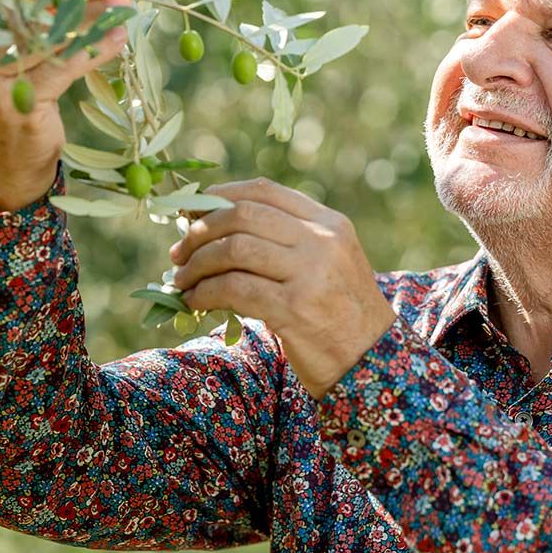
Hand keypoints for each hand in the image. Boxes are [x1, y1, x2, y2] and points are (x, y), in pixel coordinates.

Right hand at [0, 0, 130, 211]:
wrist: (2, 163)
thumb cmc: (8, 91)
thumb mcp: (3, 45)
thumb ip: (21, 7)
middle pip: (19, 0)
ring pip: (45, 31)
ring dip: (90, 13)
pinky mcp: (16, 105)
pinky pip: (63, 66)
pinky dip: (94, 47)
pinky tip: (119, 35)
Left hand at [167, 177, 396, 398]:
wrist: (371, 362)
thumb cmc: (341, 313)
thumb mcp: (328, 262)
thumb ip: (288, 239)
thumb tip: (217, 226)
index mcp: (329, 223)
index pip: (264, 190)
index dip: (220, 196)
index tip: (192, 212)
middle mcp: (321, 241)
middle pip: (243, 215)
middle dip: (200, 231)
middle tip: (179, 252)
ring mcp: (309, 273)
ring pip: (233, 250)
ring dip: (197, 264)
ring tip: (182, 280)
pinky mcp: (294, 308)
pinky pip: (233, 289)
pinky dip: (205, 293)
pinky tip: (195, 302)